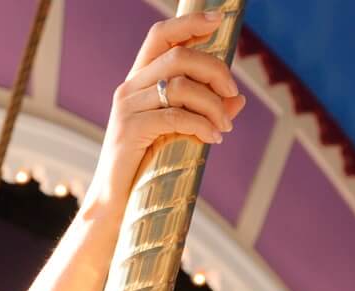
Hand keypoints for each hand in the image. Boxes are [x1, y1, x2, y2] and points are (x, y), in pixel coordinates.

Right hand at [86, 11, 247, 208]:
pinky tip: (213, 138)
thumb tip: (238, 100)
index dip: (190, 23)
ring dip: (212, 104)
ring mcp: (128, 107)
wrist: (116, 205)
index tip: (219, 21)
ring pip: (181, 85)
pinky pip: (175, 116)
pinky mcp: (130, 130)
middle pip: (179, 56)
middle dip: (214, 70)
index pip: (162, 37)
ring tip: (224, 127)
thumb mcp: (179, 135)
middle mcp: (130, 87)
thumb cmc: (147, 170)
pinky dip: (201, 125)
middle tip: (232, 93)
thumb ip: (205, 113)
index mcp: (139, 81)